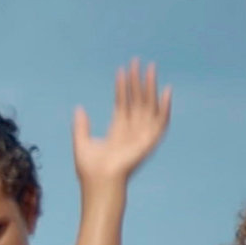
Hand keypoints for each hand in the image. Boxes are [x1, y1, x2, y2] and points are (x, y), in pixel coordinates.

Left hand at [71, 60, 171, 189]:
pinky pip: (161, 121)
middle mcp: (132, 130)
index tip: (121, 70)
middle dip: (137, 81)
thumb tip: (79, 108)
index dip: (122, 86)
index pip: (123, 102)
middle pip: (137, 100)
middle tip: (138, 62)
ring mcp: (142, 134)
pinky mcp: (150, 141)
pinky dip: (165, 107)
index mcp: (118, 129)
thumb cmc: (90, 170)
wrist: (99, 182)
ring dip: (151, 88)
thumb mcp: (82, 143)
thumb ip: (81, 126)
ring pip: (149, 105)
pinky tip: (166, 91)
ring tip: (150, 70)